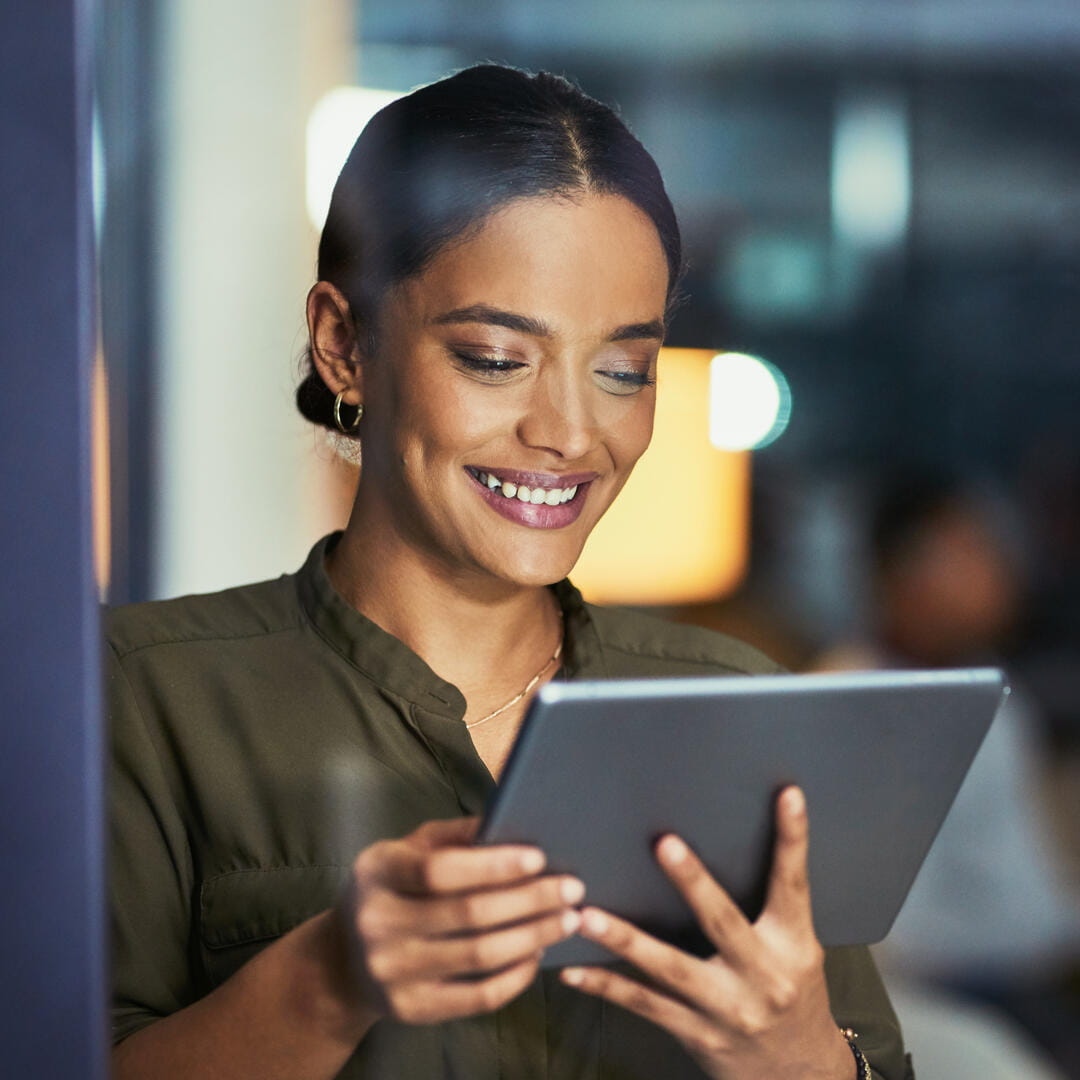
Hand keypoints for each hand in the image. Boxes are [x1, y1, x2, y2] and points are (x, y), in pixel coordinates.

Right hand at [339, 817, 582, 1024]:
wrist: (344, 963)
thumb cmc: (393, 889)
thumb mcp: (408, 850)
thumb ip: (453, 836)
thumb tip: (511, 819)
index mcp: (377, 871)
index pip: (439, 871)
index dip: (493, 865)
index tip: (539, 857)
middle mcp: (378, 923)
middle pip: (468, 914)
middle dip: (530, 900)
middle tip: (573, 888)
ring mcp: (392, 972)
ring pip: (479, 956)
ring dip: (534, 936)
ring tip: (569, 919)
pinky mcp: (411, 1010)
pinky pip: (477, 997)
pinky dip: (516, 975)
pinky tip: (539, 953)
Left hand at [559, 787, 852, 1079]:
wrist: (800, 1074)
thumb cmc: (792, 993)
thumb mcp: (796, 948)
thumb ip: (769, 904)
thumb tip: (730, 835)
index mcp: (793, 944)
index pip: (793, 883)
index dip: (792, 838)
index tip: (787, 794)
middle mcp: (763, 976)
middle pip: (723, 922)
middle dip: (693, 883)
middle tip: (664, 844)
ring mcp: (728, 1010)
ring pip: (670, 970)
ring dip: (625, 940)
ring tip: (588, 915)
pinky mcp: (697, 1034)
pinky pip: (644, 1006)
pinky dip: (606, 985)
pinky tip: (572, 968)